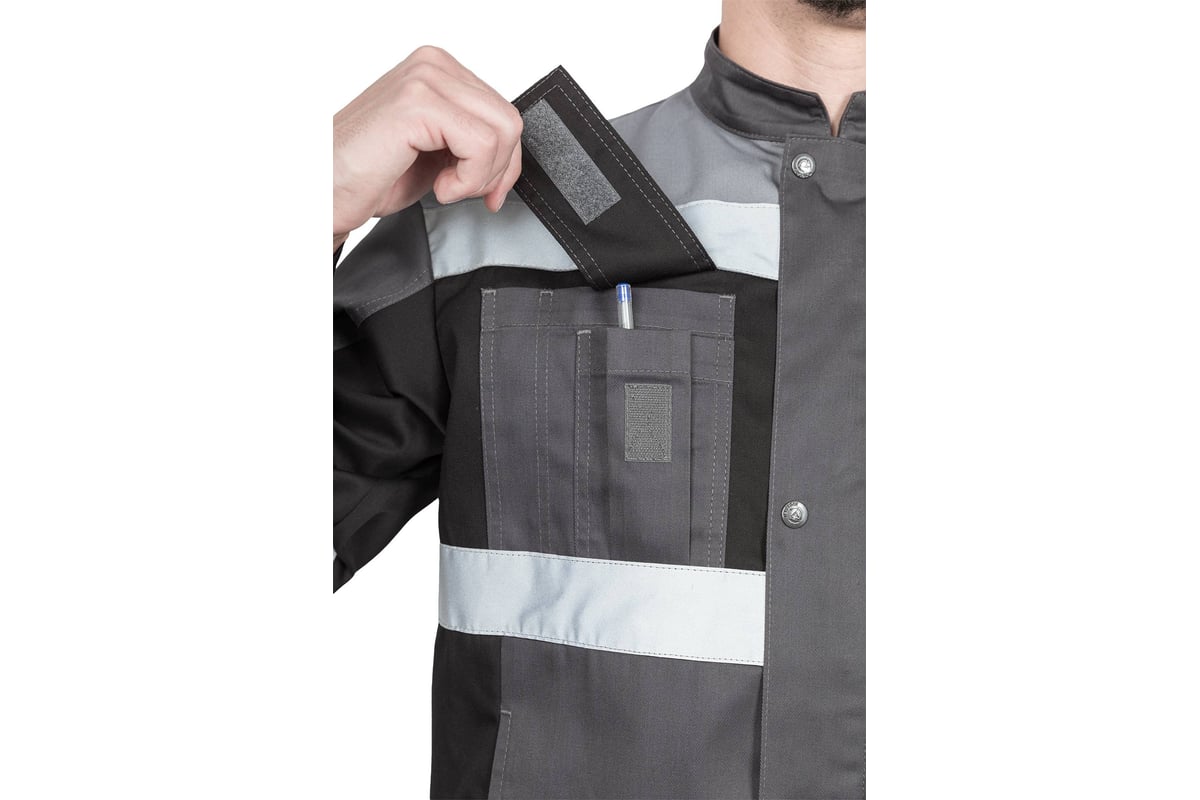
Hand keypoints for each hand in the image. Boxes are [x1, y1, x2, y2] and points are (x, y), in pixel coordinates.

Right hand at [333, 46, 523, 249]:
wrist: (326, 190)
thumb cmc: (371, 174)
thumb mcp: (438, 152)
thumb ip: (472, 141)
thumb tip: (511, 156)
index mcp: (439, 69)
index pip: (504, 110)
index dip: (506, 160)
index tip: (489, 190)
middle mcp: (432, 64)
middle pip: (509, 120)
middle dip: (498, 170)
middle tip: (465, 192)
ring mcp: (424, 78)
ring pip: (501, 131)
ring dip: (481, 176)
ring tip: (446, 187)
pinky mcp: (418, 103)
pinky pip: (480, 145)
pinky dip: (467, 179)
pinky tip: (438, 187)